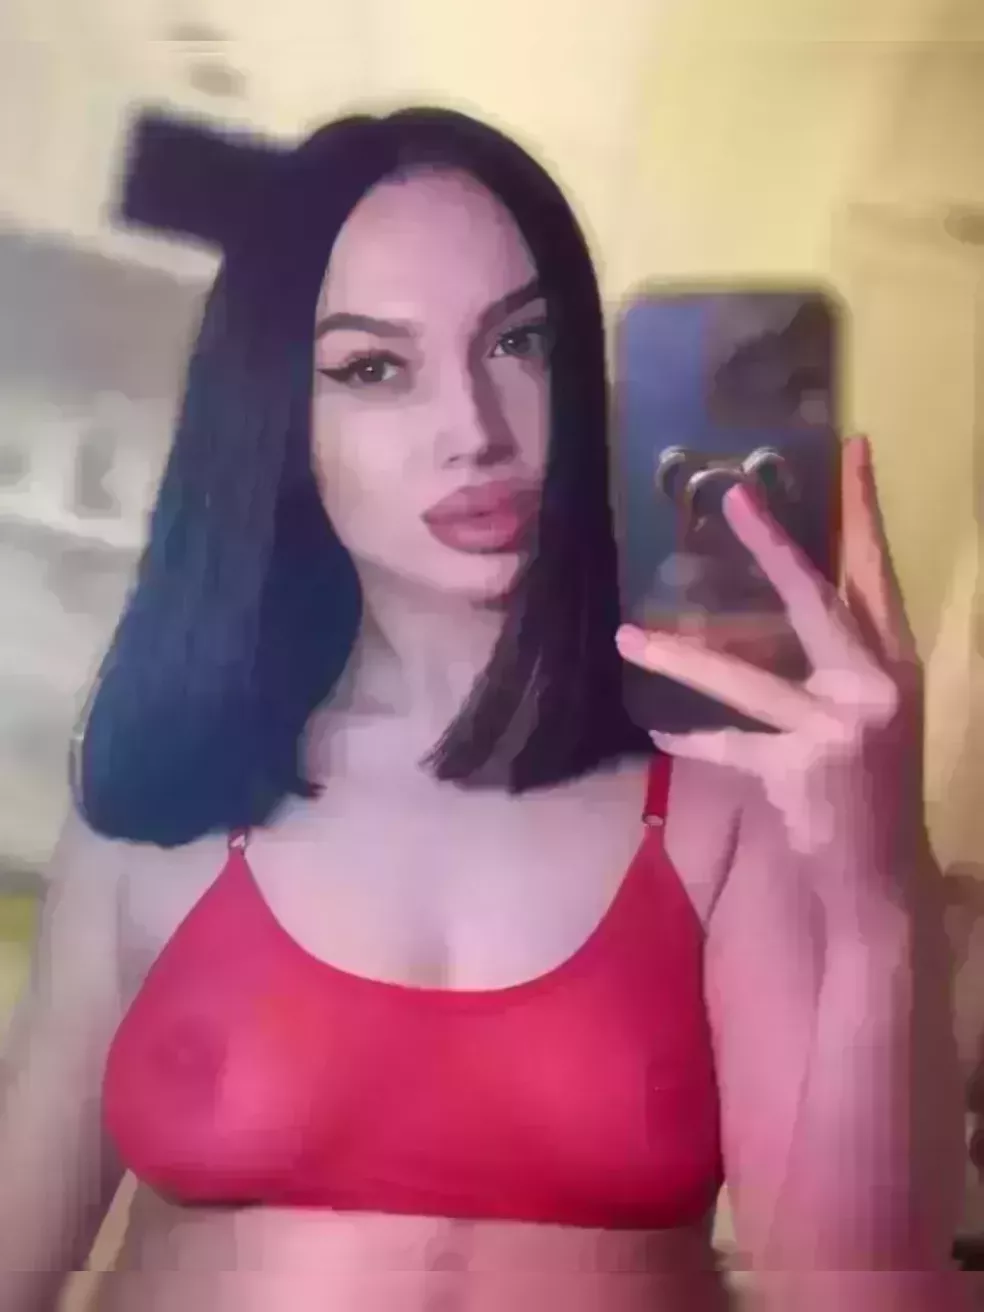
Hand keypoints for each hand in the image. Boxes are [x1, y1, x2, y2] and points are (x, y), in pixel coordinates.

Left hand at [616, 437, 926, 926]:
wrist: (877, 880)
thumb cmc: (867, 788)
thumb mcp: (862, 714)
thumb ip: (827, 661)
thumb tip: (762, 607)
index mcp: (894, 665)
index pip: (875, 574)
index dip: (861, 512)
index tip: (851, 449)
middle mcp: (874, 687)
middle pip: (817, 602)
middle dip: (773, 544)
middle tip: (733, 494)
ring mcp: (837, 729)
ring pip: (747, 679)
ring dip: (681, 654)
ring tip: (630, 634)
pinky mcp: (797, 771)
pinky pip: (726, 745)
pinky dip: (690, 736)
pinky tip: (656, 724)